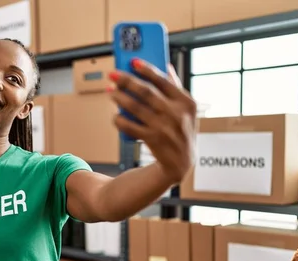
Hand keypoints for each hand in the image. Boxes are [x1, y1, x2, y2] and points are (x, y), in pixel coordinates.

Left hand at [108, 59, 196, 183]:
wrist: (181, 162)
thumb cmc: (182, 131)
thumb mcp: (187, 110)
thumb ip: (176, 88)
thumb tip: (167, 66)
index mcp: (186, 102)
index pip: (164, 80)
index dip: (147, 69)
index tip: (132, 61)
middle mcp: (175, 113)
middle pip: (146, 92)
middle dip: (126, 81)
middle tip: (112, 75)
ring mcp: (164, 127)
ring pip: (135, 107)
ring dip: (119, 98)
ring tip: (110, 92)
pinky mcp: (152, 140)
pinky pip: (130, 126)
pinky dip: (120, 120)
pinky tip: (115, 115)